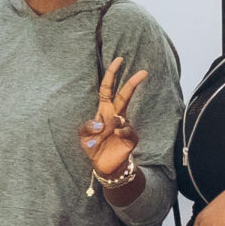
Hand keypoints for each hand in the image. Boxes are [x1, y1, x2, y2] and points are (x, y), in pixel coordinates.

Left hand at [80, 55, 149, 182]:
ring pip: (122, 117)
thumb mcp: (83, 136)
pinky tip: (116, 135)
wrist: (104, 165)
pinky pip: (128, 131)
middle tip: (143, 71)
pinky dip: (121, 132)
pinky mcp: (130, 138)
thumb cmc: (94, 147)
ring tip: (106, 132)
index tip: (119, 60)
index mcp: (103, 111)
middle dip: (132, 83)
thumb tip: (100, 123)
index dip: (112, 75)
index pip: (107, 89)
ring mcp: (124, 126)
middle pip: (124, 96)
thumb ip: (87, 127)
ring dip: (114, 123)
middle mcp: (116, 116)